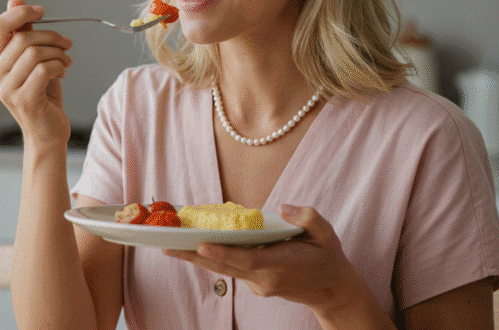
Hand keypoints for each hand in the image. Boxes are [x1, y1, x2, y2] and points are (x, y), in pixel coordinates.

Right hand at [0, 0, 73, 147]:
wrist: (47, 132)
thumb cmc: (42, 94)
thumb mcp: (33, 59)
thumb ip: (23, 31)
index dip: (20, 13)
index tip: (42, 11)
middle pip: (23, 38)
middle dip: (51, 36)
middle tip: (67, 43)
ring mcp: (7, 90)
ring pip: (35, 53)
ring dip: (58, 53)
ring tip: (67, 60)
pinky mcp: (24, 100)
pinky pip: (44, 69)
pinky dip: (59, 66)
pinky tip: (63, 72)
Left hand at [164, 205, 373, 316]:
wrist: (332, 291)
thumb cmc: (327, 256)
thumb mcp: (326, 233)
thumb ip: (308, 217)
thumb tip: (284, 207)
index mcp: (281, 264)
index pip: (247, 259)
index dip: (223, 253)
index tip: (201, 246)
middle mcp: (264, 278)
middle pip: (224, 267)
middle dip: (194, 256)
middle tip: (166, 244)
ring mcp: (258, 284)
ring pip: (223, 269)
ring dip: (196, 258)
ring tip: (168, 245)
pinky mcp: (255, 284)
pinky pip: (230, 269)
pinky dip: (212, 258)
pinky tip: (193, 246)